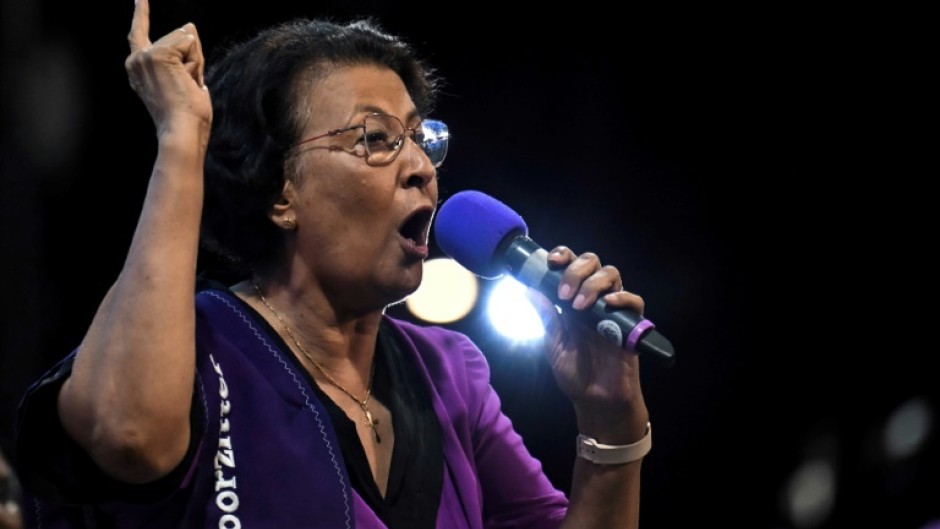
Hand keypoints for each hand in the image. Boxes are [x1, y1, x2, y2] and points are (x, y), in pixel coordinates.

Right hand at [126, 0, 211, 137]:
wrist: (181, 129)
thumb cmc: (186, 115)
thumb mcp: (186, 79)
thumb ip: (185, 54)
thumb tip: (189, 26)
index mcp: (139, 68)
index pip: (139, 33)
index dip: (141, 14)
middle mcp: (136, 60)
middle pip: (178, 38)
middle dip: (193, 59)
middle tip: (186, 87)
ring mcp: (145, 56)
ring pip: (185, 39)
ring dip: (195, 62)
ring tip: (185, 86)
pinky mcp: (158, 54)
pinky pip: (189, 43)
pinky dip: (196, 61)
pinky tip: (186, 80)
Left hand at [529, 246, 646, 434]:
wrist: (596, 402)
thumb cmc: (575, 375)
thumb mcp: (553, 346)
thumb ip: (545, 318)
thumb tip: (528, 290)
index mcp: (571, 302)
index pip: (570, 266)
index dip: (562, 256)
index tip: (550, 261)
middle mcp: (593, 301)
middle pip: (592, 263)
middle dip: (575, 269)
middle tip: (563, 292)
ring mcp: (613, 311)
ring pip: (612, 274)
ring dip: (593, 282)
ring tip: (578, 304)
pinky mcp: (631, 325)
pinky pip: (634, 300)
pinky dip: (622, 296)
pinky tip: (608, 304)